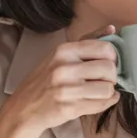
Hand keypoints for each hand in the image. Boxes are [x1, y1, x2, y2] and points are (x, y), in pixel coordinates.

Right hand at [5, 25, 120, 132]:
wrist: (24, 108)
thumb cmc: (45, 80)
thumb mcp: (60, 56)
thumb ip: (87, 41)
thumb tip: (112, 29)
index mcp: (64, 50)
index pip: (105, 48)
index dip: (113, 58)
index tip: (108, 64)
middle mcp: (65, 67)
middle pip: (109, 69)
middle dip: (111, 77)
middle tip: (104, 81)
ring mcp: (67, 89)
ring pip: (108, 89)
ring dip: (108, 92)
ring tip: (99, 92)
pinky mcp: (70, 108)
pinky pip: (101, 105)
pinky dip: (106, 103)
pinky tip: (98, 100)